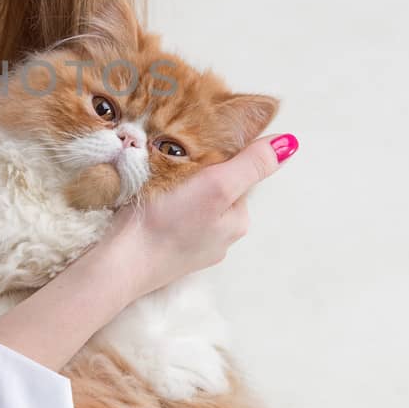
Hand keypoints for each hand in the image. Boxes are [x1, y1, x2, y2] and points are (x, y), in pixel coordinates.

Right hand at [101, 133, 298, 299]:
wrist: (119, 263)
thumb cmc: (167, 223)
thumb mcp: (217, 185)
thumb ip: (251, 165)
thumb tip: (289, 144)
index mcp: (237, 221)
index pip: (236, 175)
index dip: (216, 155)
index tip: (190, 146)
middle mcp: (219, 238)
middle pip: (214, 189)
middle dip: (196, 172)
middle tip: (169, 158)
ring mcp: (191, 248)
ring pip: (191, 204)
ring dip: (177, 188)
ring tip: (154, 177)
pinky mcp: (165, 251)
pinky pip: (172, 218)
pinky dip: (163, 206)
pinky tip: (147, 202)